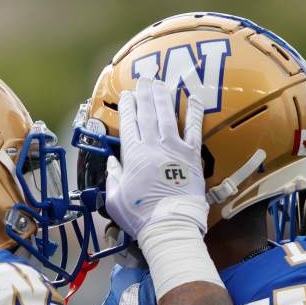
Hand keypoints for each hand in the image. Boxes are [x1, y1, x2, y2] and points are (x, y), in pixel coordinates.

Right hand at [105, 76, 207, 239]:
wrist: (170, 225)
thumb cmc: (140, 215)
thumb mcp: (114, 199)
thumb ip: (112, 177)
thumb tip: (111, 161)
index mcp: (133, 156)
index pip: (129, 124)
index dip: (128, 107)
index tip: (127, 95)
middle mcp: (154, 146)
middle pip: (148, 113)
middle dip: (145, 94)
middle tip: (144, 79)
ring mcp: (175, 149)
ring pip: (168, 116)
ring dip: (164, 97)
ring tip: (161, 82)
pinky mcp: (192, 156)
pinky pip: (194, 129)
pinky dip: (194, 112)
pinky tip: (194, 98)